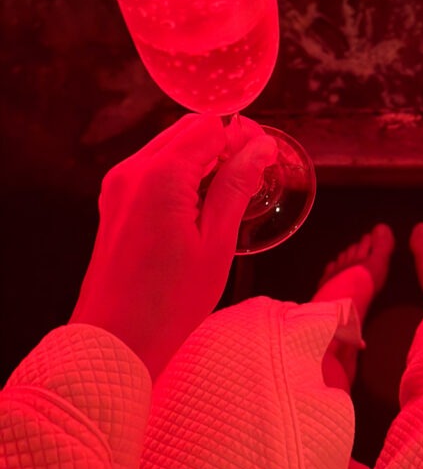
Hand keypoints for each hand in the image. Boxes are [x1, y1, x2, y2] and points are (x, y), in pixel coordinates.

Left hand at [70, 114, 276, 378]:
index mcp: (160, 177)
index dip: (242, 138)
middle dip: (223, 145)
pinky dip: (181, 175)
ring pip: (171, 146)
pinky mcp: (115, 201)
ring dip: (203, 160)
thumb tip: (261, 148)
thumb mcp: (217, 244)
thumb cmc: (168, 304)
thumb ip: (237, 186)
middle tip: (251, 178)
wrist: (113, 342)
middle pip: (188, 130)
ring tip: (227, 197)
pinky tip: (199, 207)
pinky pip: (154, 168)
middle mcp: (133, 171)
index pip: (209, 127)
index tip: (263, 160)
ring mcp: (119, 185)